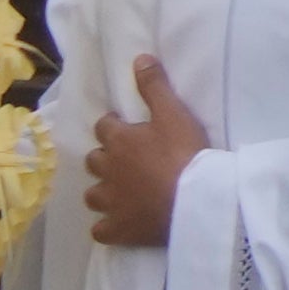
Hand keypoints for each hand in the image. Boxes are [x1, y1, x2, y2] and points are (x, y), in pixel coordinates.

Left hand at [85, 53, 206, 248]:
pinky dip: (106, 227)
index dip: (114, 127)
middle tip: (125, 161)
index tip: (127, 129)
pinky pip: (100, 230)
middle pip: (94, 160)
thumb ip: (154, 86)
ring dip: (103, 192)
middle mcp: (107, 170)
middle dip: (106, 159)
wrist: (195, 199)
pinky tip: (116, 225)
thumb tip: (138, 58)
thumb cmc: (185, 153)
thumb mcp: (173, 113)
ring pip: (93, 195)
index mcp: (118, 141)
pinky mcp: (117, 230)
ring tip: (119, 192)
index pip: (104, 126)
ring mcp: (110, 202)